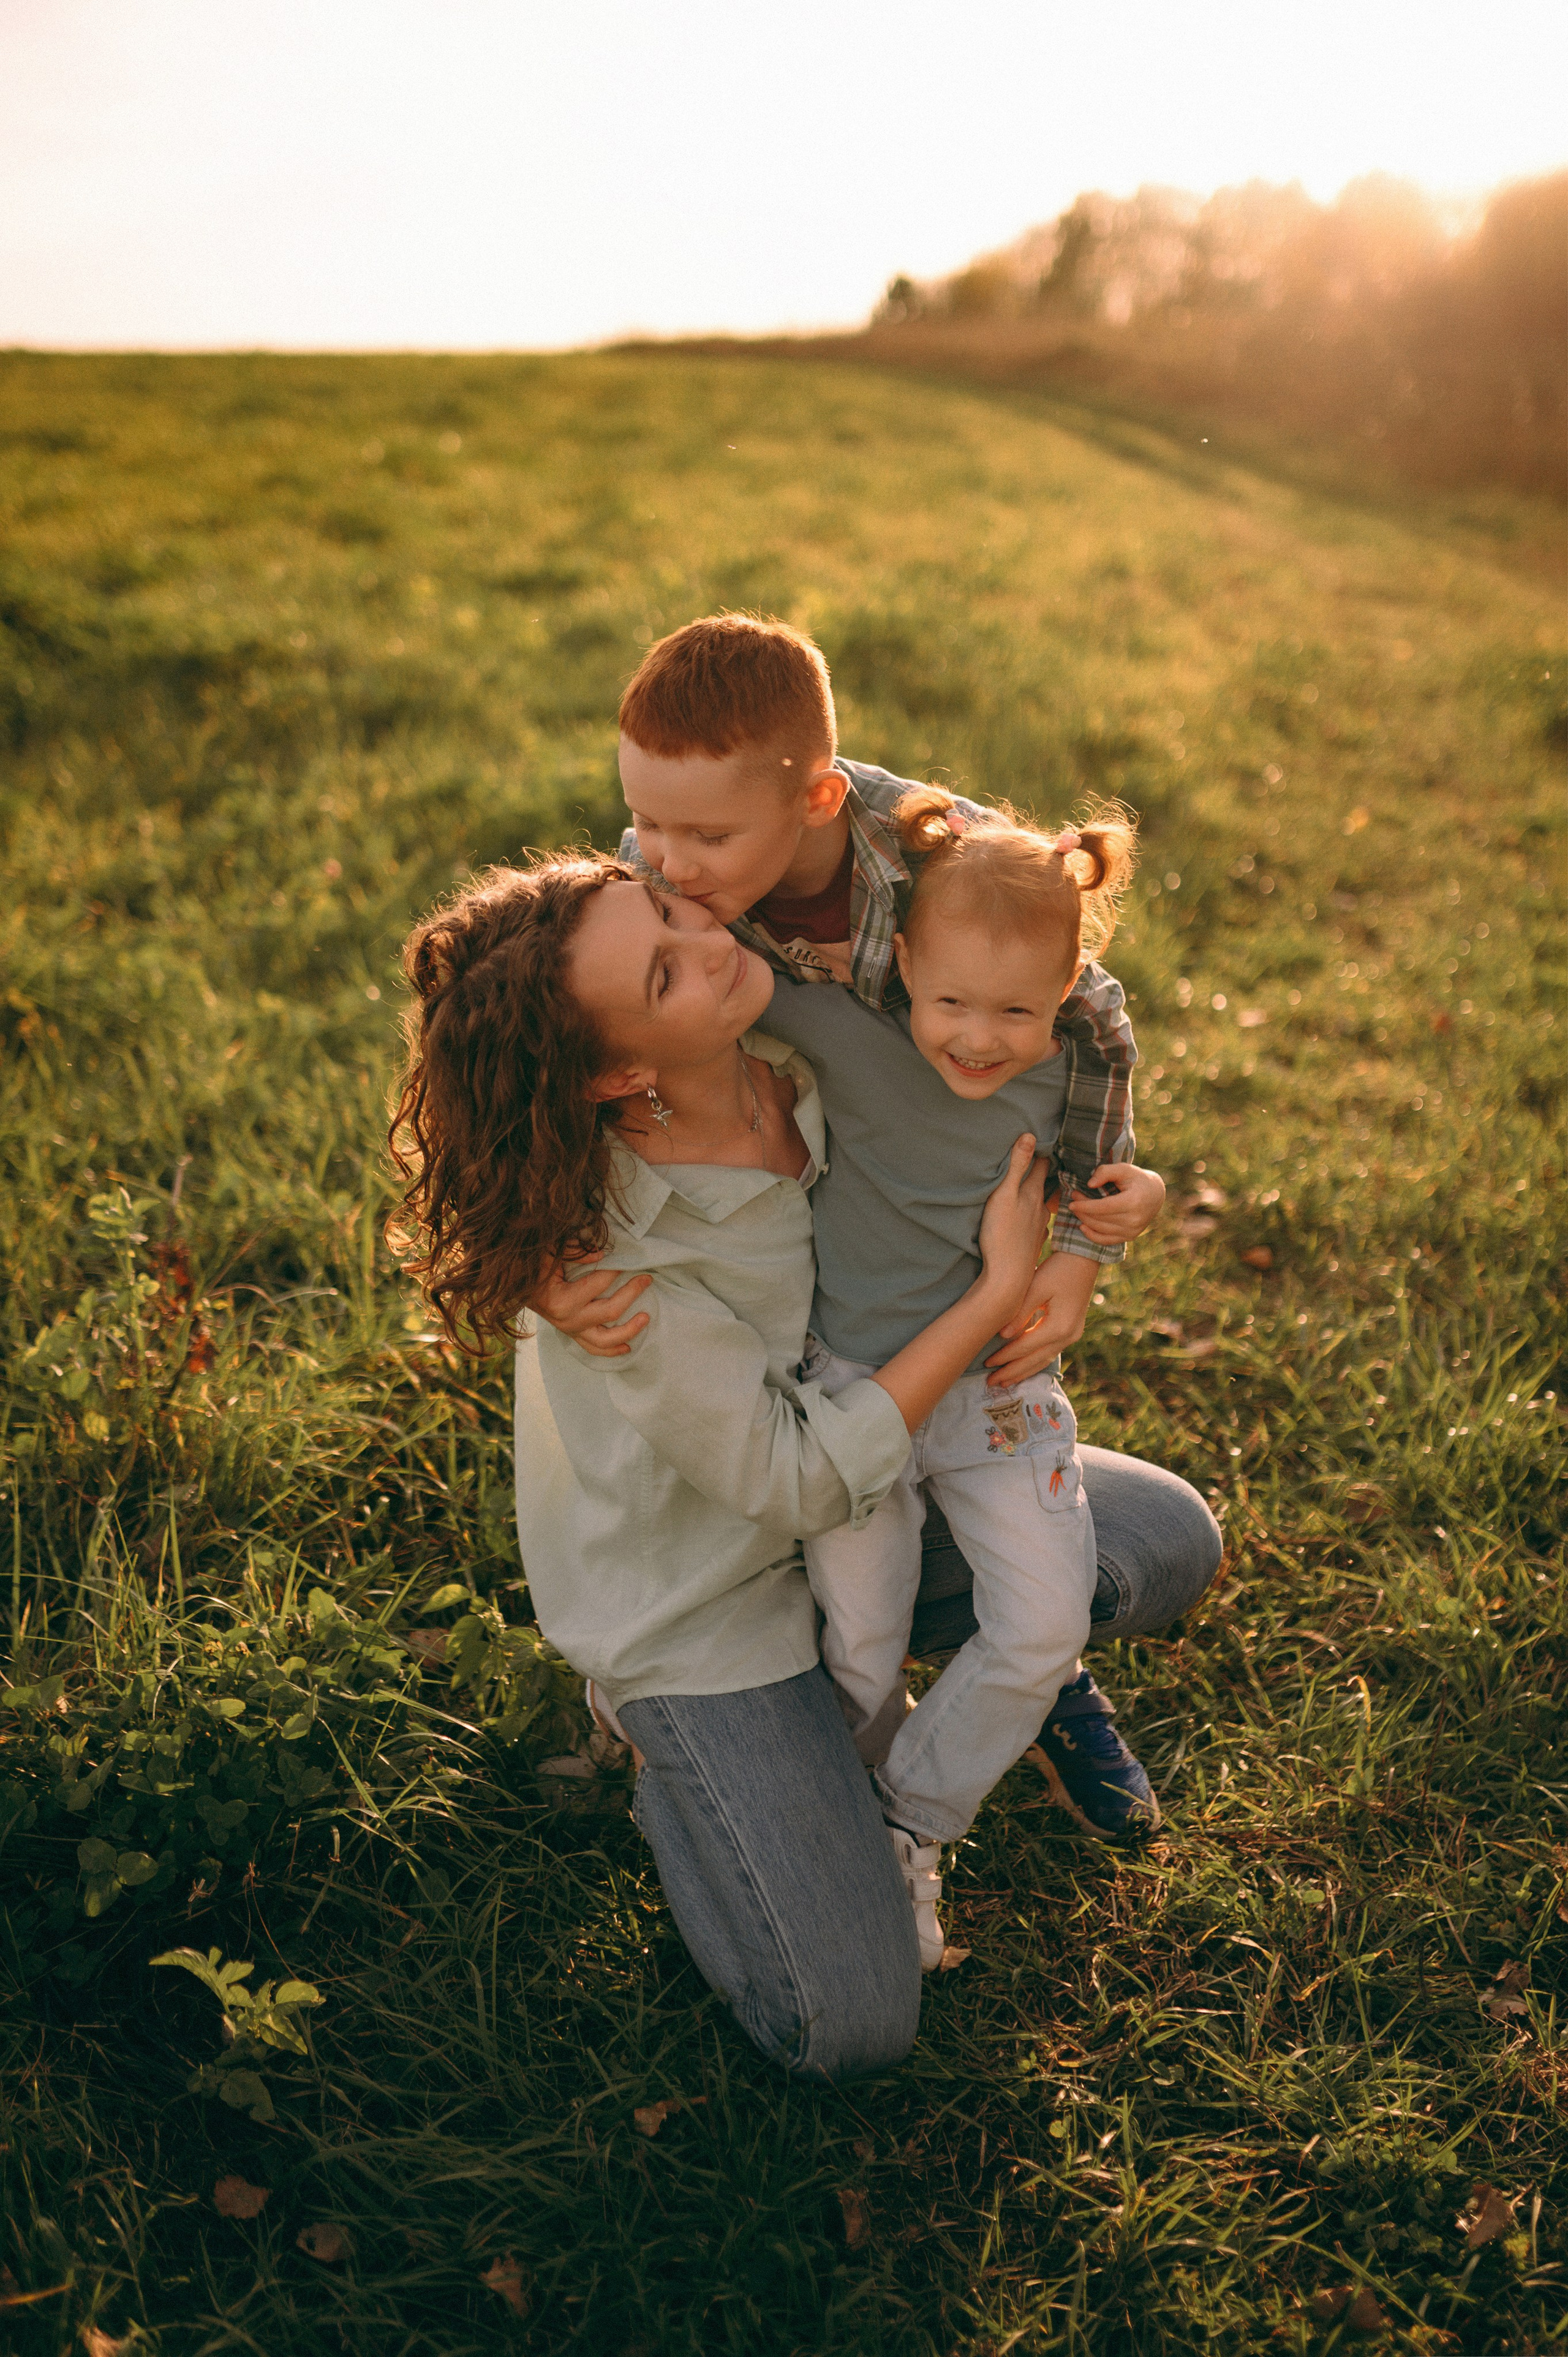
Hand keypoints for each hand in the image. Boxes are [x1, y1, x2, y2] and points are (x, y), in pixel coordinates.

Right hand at [527, 1253, 650, 1356]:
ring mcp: (571, 1331)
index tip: (627, 1260)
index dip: (617, 1269)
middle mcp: (568, 1320)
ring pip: (606, 1340)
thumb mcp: (549, 1254)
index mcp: (561, 1300)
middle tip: (647, 1279)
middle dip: (632, 1293)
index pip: (600, 1283)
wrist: (517, 1290)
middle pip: (611, 1311)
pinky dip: (613, 1350)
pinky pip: (595, 1349)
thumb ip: (574, 1252)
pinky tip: (628, 1347)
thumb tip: (602, 1255)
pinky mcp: (573, 1336)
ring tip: (646, 1318)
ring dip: (629, 1330)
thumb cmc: (534, 1268)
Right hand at [976, 1135, 1051, 1306]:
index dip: (1041, 1149)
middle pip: (1045, 1184)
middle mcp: (1042, 1209)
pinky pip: (1037, 1223)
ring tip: (1032, 1185)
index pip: (1042, 1164)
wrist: (1007, 1278)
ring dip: (1038, 1194)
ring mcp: (1040, 1227)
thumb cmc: (1001, 1235)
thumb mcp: (1003, 1195)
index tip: (1042, 1136)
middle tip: (1039, 1157)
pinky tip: (1028, 1217)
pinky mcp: (1033, 1243)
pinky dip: (1034, 1215)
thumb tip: (1029, 1135)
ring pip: (1042, 1204)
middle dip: (1041, 1171)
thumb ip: (1016, 1167)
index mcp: (1033, 1194)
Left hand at [984, 1251, 1096, 1386]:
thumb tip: (1002, 1336)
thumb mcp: (1035, 1287)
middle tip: (991, 1382)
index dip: (1005, 1356)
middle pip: (1035, 1360)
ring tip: (1005, 1382)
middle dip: (1012, 1372)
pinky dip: (1035, 1362)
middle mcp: (1068, 1336)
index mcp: (1059, 1326)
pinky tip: (1024, 1368)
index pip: (1025, 1347)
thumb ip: (1019, 1313)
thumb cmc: (1057, 1269)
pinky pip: (1050, 1352)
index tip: (987, 1364)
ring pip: (1043, 1360)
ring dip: (1023, 1372)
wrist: (1083, 1259)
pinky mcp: (1071, 1331)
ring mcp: (1072, 1335)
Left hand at [1070, 1162, 1164, 1245]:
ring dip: (1084, 1219)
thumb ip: (1105, 1172)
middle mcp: (1134, 1219)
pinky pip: (1107, 1240)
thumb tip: (1089, 1184)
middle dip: (1082, 1210)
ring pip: (1100, 1229)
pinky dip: (1092, 1235)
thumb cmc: (1136, 1179)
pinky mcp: (1130, 1237)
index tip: (1072, 1199)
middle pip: (1100, 1218)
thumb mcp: (1123, 1169)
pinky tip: (1082, 1226)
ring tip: (1077, 1209)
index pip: (1103, 1207)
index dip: (1085, 1205)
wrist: (1155, 1194)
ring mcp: (1132, 1231)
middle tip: (1072, 1198)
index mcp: (1133, 1202)